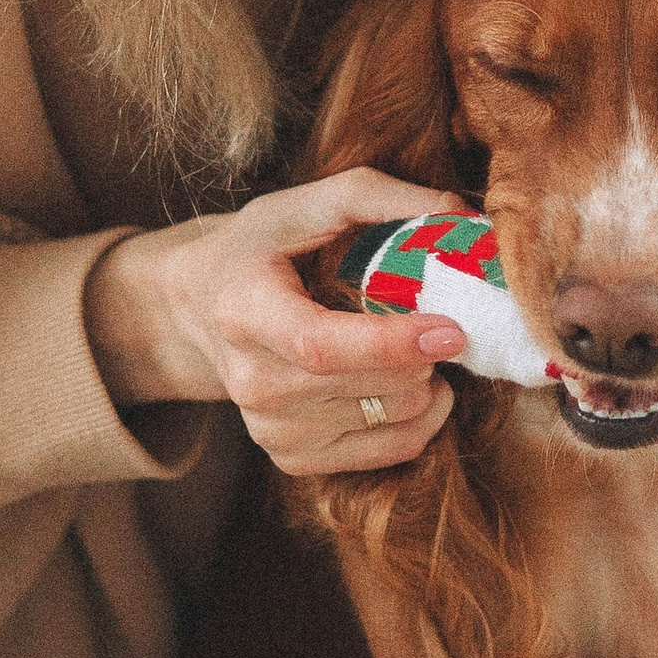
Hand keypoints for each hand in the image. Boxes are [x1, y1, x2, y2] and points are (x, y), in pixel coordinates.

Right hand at [83, 170, 467, 475]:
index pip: (321, 346)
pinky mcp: (292, 459)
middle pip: (372, 387)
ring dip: (425, 381)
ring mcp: (269, 429)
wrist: (199, 310)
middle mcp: (251, 381)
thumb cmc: (261, 250)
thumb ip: (377, 198)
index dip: (391, 343)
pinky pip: (393, 450)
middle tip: (431, 319)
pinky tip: (403, 381)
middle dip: (423, 352)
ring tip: (405, 347)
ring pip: (394, 418)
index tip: (452, 331)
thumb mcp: (302, 206)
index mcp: (245, 311)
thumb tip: (457, 214)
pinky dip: (420, 416)